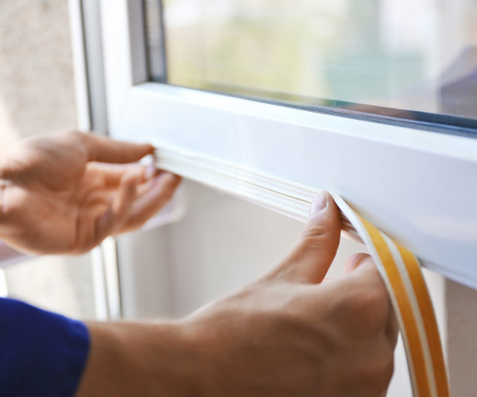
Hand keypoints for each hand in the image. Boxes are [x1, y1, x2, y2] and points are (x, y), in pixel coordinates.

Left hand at [0, 131, 179, 253]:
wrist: (0, 182)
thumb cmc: (31, 160)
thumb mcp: (82, 145)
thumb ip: (117, 151)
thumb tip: (148, 148)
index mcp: (90, 180)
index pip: (129, 180)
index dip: (150, 173)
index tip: (168, 162)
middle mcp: (92, 203)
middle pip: (135, 202)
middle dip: (158, 190)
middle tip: (176, 176)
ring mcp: (88, 223)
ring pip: (131, 216)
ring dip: (152, 199)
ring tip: (168, 180)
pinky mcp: (83, 240)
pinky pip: (113, 223)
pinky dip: (126, 202)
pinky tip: (133, 179)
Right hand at [78, 192, 396, 396]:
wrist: (201, 376)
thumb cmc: (232, 333)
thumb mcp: (281, 279)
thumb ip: (316, 242)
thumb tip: (327, 209)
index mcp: (359, 310)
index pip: (388, 274)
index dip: (367, 266)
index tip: (352, 263)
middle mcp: (371, 355)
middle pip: (387, 312)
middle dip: (362, 299)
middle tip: (326, 294)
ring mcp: (363, 390)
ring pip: (376, 347)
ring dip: (356, 332)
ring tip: (313, 327)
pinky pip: (362, 377)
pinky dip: (346, 363)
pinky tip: (312, 355)